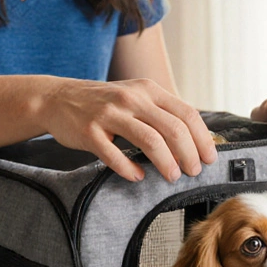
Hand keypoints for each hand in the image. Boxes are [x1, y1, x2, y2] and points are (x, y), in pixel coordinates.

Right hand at [39, 78, 217, 181]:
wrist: (57, 98)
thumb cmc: (103, 103)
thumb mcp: (135, 97)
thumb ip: (162, 113)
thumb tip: (195, 140)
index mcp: (148, 90)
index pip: (187, 114)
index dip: (202, 139)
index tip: (209, 158)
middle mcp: (132, 98)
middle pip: (174, 129)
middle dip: (189, 154)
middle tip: (193, 171)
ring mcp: (110, 114)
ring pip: (150, 141)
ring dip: (167, 163)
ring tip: (172, 176)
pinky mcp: (90, 131)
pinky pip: (115, 156)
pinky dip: (130, 170)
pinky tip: (137, 176)